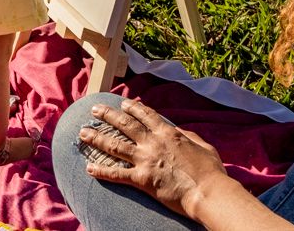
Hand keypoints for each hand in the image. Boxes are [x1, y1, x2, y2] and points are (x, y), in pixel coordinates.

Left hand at [78, 99, 226, 217]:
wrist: (207, 191)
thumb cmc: (209, 170)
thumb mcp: (202, 145)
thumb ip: (187, 136)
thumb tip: (178, 131)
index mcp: (168, 133)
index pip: (146, 115)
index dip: (133, 107)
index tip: (123, 102)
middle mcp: (153, 142)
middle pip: (125, 124)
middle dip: (108, 115)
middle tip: (94, 109)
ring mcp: (145, 160)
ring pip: (115, 145)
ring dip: (97, 138)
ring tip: (83, 132)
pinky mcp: (141, 179)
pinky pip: (117, 174)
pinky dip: (101, 170)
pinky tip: (89, 168)